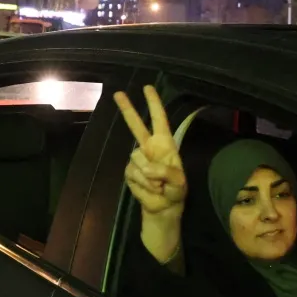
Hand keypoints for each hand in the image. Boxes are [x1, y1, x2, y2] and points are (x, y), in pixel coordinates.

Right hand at [113, 84, 186, 216]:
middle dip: (127, 109)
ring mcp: (138, 159)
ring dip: (150, 176)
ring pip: (137, 158)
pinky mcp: (129, 172)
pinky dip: (144, 183)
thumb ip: (166, 172)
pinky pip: (134, 173)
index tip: (147, 88)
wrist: (164, 208)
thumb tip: (147, 168)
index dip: (154, 104)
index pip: (159, 120)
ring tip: (159, 186)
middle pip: (136, 126)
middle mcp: (149, 147)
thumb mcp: (179, 181)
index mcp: (164, 144)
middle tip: (118, 93)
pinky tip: (151, 189)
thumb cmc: (176, 190)